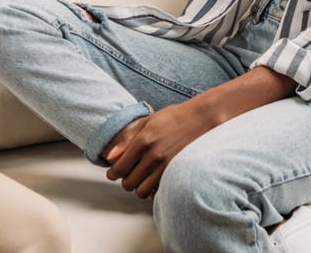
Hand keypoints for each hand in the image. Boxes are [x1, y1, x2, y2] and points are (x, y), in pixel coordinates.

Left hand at [105, 99, 220, 198]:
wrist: (201, 119)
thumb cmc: (172, 118)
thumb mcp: (146, 122)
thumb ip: (126, 139)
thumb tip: (109, 157)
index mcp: (143, 141)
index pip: (120, 168)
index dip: (112, 174)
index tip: (112, 174)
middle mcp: (154, 156)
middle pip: (129, 183)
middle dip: (124, 180)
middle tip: (127, 174)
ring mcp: (166, 167)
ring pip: (142, 192)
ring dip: (138, 186)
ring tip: (140, 177)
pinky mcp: (176, 173)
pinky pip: (158, 192)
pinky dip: (153, 189)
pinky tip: (153, 178)